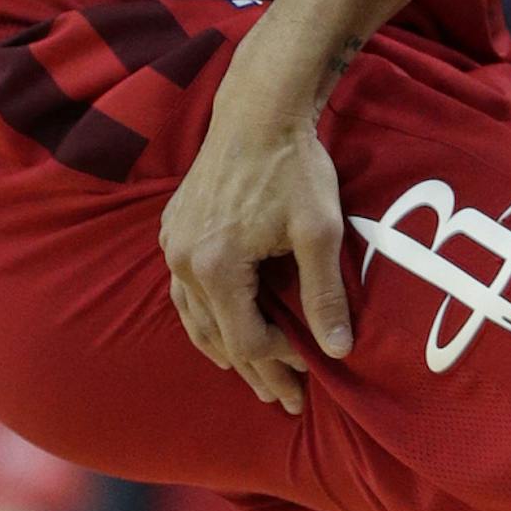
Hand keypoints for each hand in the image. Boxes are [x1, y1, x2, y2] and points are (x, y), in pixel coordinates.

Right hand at [160, 81, 353, 414]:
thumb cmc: (295, 167)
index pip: (247, 340)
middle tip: (287, 399)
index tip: (311, 378)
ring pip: (194, 319)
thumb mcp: (321, 231)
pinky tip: (227, 324)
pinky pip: (186, 291)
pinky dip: (209, 317)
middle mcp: (184, 263)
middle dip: (255, 371)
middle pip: (217, 338)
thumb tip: (338, 350)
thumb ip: (324, 293)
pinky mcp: (172, 230)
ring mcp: (172, 246)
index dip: (280, 365)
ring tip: (257, 373)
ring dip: (227, 348)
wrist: (258, 111)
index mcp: (216, 268)